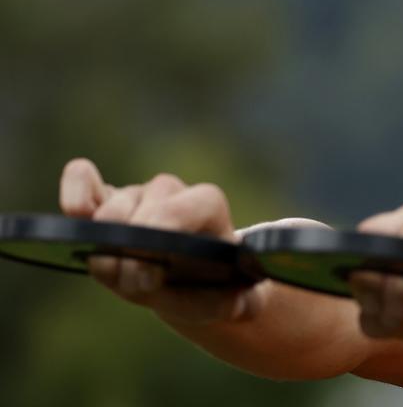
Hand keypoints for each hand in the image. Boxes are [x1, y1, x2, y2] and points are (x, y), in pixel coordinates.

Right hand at [59, 158, 263, 324]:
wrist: (187, 277)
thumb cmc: (214, 283)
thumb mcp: (239, 300)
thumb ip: (244, 303)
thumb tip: (237, 303)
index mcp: (207, 204)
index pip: (190, 205)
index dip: (169, 230)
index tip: (156, 271)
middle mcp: (170, 191)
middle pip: (145, 212)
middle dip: (137, 255)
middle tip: (141, 286)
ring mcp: (133, 195)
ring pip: (112, 211)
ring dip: (109, 250)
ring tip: (121, 278)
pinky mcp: (100, 202)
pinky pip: (81, 179)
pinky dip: (76, 191)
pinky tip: (79, 214)